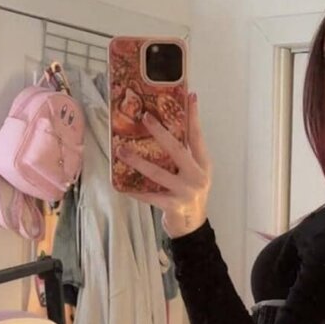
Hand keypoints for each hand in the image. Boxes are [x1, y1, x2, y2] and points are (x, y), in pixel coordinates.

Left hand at [116, 92, 211, 237]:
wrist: (193, 226)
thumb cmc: (189, 194)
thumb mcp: (193, 173)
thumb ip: (184, 156)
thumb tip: (161, 131)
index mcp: (203, 165)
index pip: (198, 137)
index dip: (194, 117)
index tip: (190, 97)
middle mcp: (197, 177)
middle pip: (178, 150)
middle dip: (160, 132)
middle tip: (145, 117)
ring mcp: (186, 192)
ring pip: (158, 173)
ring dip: (137, 160)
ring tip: (121, 149)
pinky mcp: (173, 205)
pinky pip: (149, 195)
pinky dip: (134, 189)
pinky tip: (120, 184)